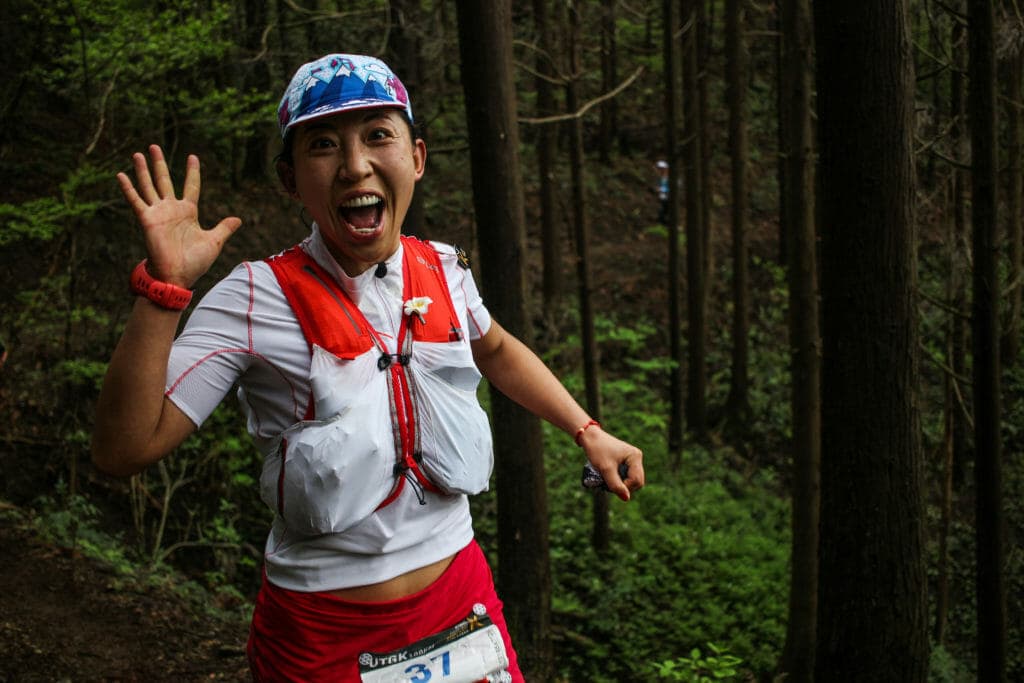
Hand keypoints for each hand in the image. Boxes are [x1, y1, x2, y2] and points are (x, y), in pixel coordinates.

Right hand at [117, 145, 241, 286]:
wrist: (178, 275)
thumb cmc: (194, 262)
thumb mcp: (214, 241)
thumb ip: (224, 228)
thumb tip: (238, 219)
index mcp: (188, 212)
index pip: (191, 186)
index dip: (192, 172)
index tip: (192, 156)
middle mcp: (171, 209)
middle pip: (164, 180)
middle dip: (159, 163)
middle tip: (154, 146)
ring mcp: (158, 213)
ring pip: (149, 186)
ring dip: (143, 170)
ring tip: (138, 154)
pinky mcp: (147, 219)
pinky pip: (136, 201)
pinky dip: (128, 188)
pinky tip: (120, 175)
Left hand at [579, 426, 644, 501]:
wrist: (590, 437)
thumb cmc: (597, 450)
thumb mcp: (605, 469)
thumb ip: (615, 484)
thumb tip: (626, 499)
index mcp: (635, 456)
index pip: (637, 480)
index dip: (625, 487)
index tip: (610, 485)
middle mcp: (637, 457)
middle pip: (637, 481)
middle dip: (624, 486)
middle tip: (608, 483)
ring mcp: (632, 459)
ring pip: (632, 480)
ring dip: (621, 483)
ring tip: (608, 480)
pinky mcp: (627, 461)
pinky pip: (627, 475)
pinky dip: (619, 479)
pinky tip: (609, 476)